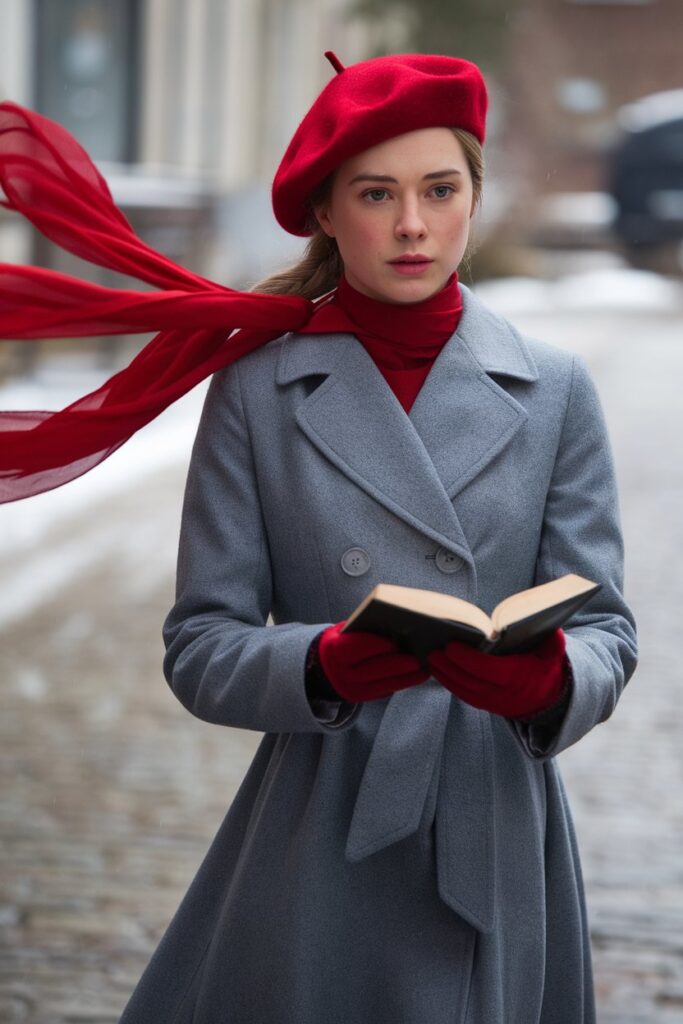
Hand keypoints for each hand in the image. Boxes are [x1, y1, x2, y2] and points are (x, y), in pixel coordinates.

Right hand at [317, 622, 429, 702]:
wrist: (325, 666)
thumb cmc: (344, 640)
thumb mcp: (347, 631)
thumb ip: (366, 629)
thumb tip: (398, 625)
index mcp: (335, 650)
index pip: (356, 647)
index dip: (376, 644)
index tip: (396, 642)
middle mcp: (342, 672)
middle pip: (372, 669)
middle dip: (396, 665)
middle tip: (417, 659)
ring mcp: (351, 687)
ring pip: (382, 684)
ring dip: (405, 678)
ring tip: (424, 670)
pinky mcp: (360, 697)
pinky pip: (384, 691)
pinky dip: (402, 683)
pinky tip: (417, 676)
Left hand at [427, 629, 567, 719]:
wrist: (547, 700)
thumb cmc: (545, 669)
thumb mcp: (553, 655)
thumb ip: (554, 644)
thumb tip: (555, 631)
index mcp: (516, 678)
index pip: (488, 670)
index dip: (468, 659)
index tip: (451, 645)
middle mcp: (501, 693)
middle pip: (469, 681)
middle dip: (449, 666)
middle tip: (432, 649)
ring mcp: (491, 701)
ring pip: (462, 689)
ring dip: (444, 674)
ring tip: (429, 657)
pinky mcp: (484, 704)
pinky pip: (463, 694)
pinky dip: (448, 683)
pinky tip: (437, 669)